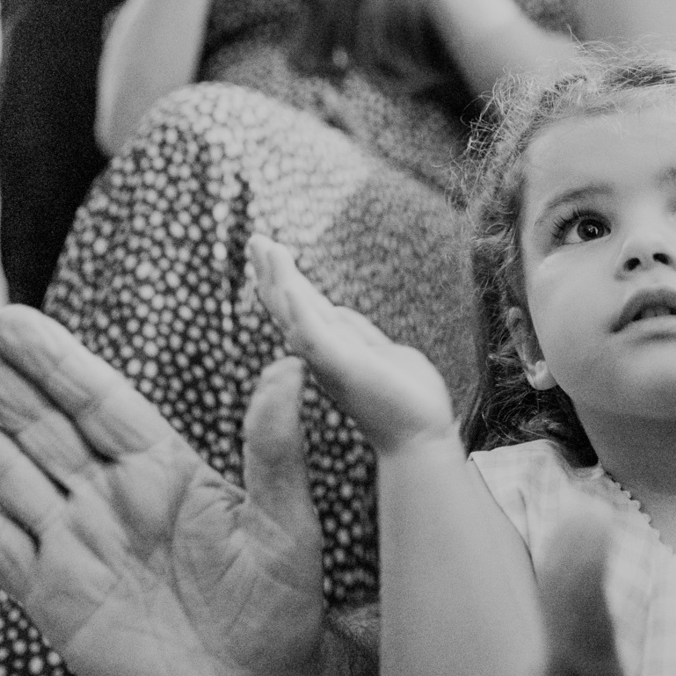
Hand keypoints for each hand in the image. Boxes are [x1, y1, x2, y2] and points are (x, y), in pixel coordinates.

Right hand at [0, 307, 326, 675]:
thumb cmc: (284, 609)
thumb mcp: (286, 525)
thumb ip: (275, 450)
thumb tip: (291, 367)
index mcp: (165, 467)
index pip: (98, 398)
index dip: (54, 359)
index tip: (9, 318)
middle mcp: (113, 496)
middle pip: (39, 423)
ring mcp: (78, 545)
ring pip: (6, 474)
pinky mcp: (55, 601)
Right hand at [250, 237, 455, 455]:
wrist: (421, 435)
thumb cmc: (405, 398)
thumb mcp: (378, 351)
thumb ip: (357, 332)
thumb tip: (338, 309)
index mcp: (331, 347)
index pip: (301, 305)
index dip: (284, 277)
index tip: (268, 248)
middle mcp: (322, 354)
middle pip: (288, 306)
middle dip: (270, 272)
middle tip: (254, 239)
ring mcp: (329, 361)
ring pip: (295, 315)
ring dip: (280, 281)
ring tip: (267, 249)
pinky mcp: (344, 368)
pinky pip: (315, 337)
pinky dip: (301, 312)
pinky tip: (289, 288)